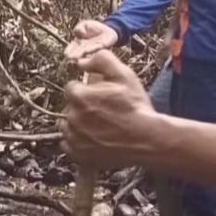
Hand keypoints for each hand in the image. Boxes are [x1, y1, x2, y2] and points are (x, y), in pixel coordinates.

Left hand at [62, 49, 154, 167]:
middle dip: (82, 107)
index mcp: (79, 96)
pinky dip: (78, 142)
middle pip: (70, 107)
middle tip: (104, 111)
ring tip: (100, 126)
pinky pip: (69, 145)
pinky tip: (95, 139)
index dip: (86, 90)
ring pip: (68, 125)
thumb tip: (83, 61)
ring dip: (78, 124)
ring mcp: (74, 138)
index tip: (99, 95)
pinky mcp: (78, 155)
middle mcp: (72, 117)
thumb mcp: (124, 75)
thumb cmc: (136, 108)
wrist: (148, 140)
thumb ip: (101, 60)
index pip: (72, 87)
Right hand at [64, 20, 118, 60]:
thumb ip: (79, 27)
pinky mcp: (101, 48)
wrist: (108, 30)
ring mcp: (92, 49)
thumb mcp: (85, 24)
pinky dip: (92, 50)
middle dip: (73, 54)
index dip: (69, 50)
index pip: (72, 47)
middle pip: (78, 51)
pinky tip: (87, 52)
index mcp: (78, 42)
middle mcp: (84, 47)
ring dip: (81, 55)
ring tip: (75, 58)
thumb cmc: (95, 27)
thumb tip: (80, 33)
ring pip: (85, 52)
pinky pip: (96, 49)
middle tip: (69, 58)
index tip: (65, 53)